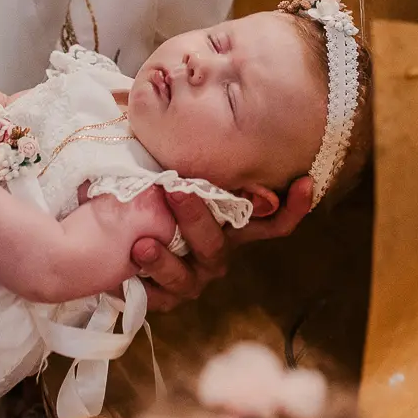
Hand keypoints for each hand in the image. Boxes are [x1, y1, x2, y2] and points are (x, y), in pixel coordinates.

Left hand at [129, 177, 319, 312]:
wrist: (113, 238)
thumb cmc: (147, 198)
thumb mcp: (164, 176)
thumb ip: (182, 162)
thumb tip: (192, 118)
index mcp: (226, 225)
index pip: (270, 221)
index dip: (292, 208)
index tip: (304, 182)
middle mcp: (216, 252)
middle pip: (217, 243)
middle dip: (196, 217)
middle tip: (176, 190)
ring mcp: (193, 278)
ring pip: (188, 276)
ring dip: (166, 261)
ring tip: (142, 245)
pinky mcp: (165, 298)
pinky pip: (160, 299)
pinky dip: (148, 286)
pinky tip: (132, 275)